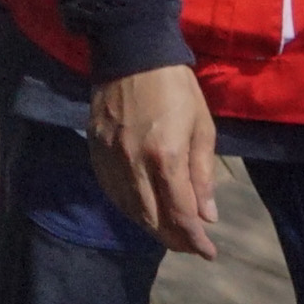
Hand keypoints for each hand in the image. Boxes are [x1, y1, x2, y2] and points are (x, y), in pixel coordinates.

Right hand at [88, 64, 219, 257]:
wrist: (131, 51)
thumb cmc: (175, 87)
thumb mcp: (202, 127)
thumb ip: (202, 175)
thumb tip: (207, 215)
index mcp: (166, 157)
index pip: (181, 213)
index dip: (195, 239)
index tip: (208, 252)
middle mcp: (134, 163)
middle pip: (152, 218)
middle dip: (174, 239)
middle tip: (190, 246)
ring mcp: (110, 156)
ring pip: (128, 207)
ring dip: (150, 226)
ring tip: (168, 232)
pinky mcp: (95, 148)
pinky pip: (110, 189)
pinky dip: (126, 206)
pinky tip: (140, 210)